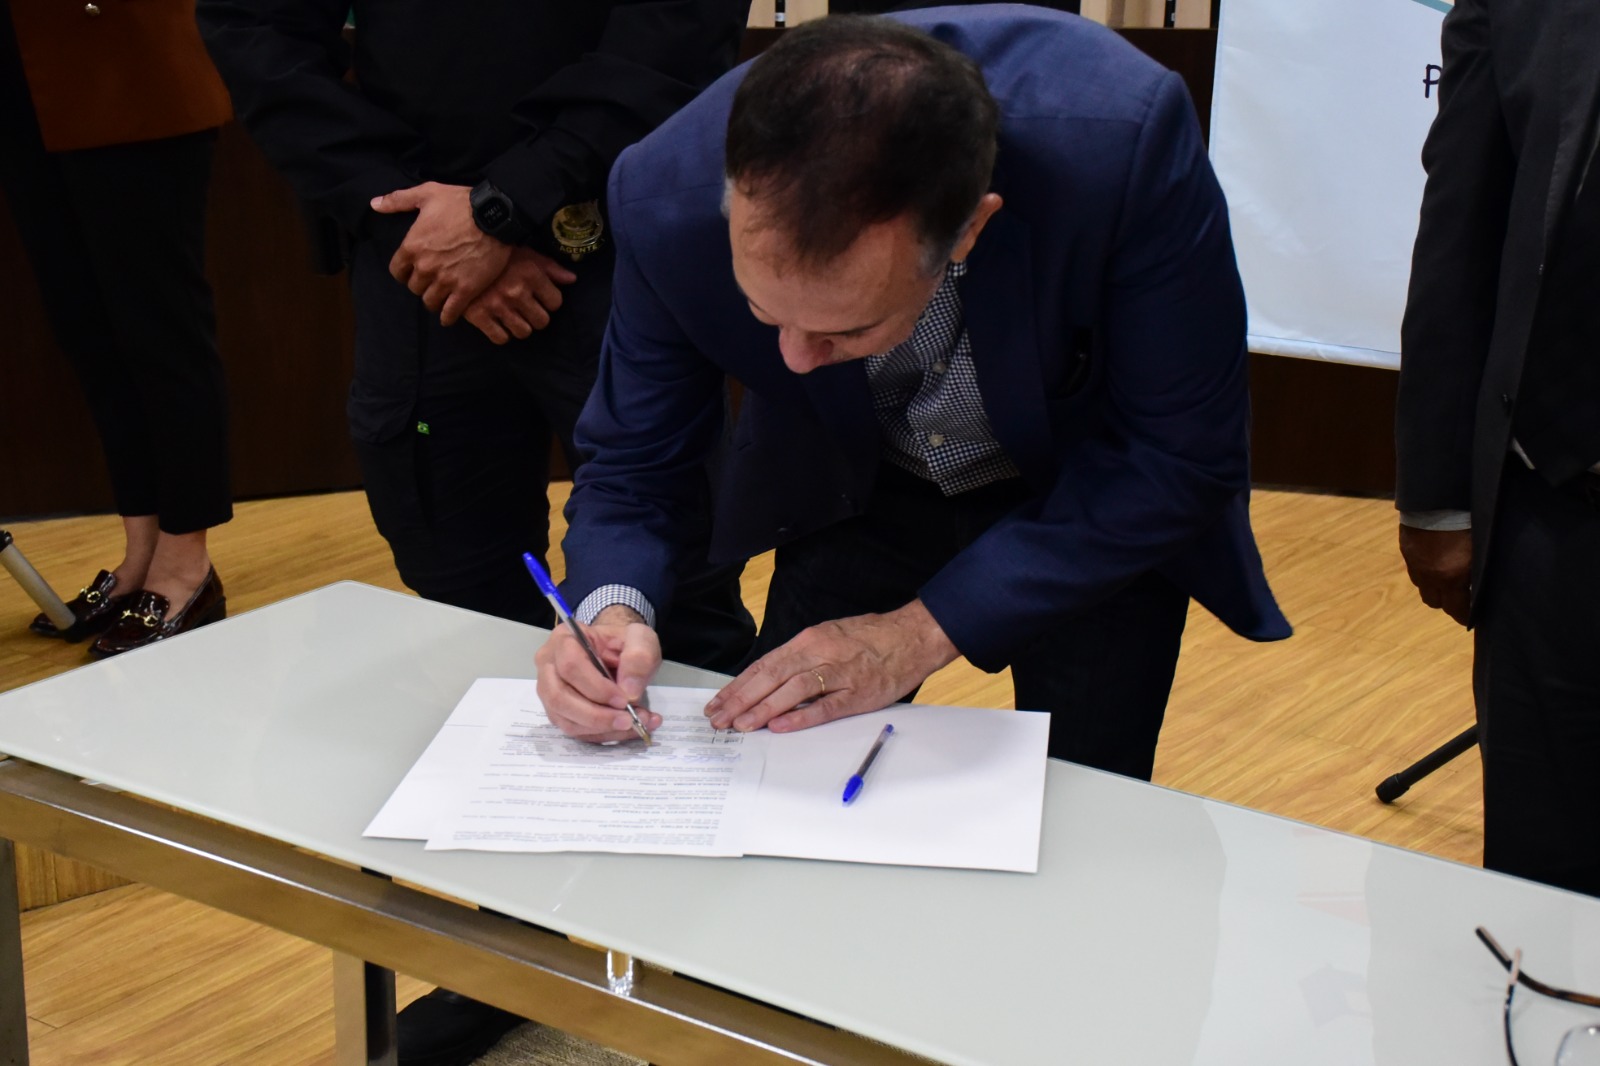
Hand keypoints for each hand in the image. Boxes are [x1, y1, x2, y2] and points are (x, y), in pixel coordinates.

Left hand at [372, 182, 509, 325]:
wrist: (495, 216)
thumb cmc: (461, 202)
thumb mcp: (427, 193)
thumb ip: (398, 200)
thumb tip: (375, 204)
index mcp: (412, 246)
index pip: (397, 271)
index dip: (403, 272)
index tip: (411, 271)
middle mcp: (425, 267)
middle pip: (414, 288)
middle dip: (420, 284)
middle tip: (430, 281)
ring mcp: (446, 280)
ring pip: (430, 302)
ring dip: (433, 300)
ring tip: (440, 296)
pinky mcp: (465, 290)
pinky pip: (450, 312)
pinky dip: (447, 317)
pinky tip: (447, 317)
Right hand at [462, 247, 577, 343]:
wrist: (459, 251)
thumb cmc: (497, 252)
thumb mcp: (526, 253)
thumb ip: (550, 267)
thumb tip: (572, 279)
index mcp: (530, 274)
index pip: (555, 302)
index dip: (550, 301)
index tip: (541, 298)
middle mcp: (516, 292)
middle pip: (542, 321)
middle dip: (537, 316)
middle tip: (528, 309)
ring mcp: (497, 305)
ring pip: (523, 332)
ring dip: (521, 326)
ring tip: (514, 316)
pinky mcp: (479, 315)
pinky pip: (500, 338)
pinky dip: (502, 334)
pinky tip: (499, 323)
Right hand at [534, 605, 663, 741]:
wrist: (620, 652)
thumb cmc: (625, 642)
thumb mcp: (641, 639)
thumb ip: (638, 658)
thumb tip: (629, 693)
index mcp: (564, 638)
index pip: (570, 666)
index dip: (596, 687)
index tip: (624, 700)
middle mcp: (548, 665)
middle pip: (560, 698)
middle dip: (596, 715)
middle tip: (629, 720)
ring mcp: (549, 691)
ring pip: (566, 720)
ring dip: (603, 729)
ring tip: (636, 725)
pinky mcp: (558, 712)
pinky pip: (576, 731)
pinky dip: (603, 734)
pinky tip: (628, 729)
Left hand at [705, 600, 958, 733]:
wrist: (912, 636)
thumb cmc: (870, 637)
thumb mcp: (828, 636)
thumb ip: (800, 658)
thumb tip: (769, 680)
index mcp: (809, 640)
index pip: (765, 665)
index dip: (739, 685)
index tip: (719, 702)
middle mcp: (819, 654)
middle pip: (772, 677)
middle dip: (741, 699)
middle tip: (719, 718)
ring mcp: (839, 674)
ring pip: (793, 691)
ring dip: (763, 709)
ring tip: (741, 725)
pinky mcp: (858, 693)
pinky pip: (826, 707)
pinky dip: (802, 717)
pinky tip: (781, 726)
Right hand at [1398, 524, 1472, 626]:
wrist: (1437, 498)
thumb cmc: (1468, 522)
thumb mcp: (1479, 549)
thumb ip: (1478, 571)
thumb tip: (1482, 586)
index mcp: (1452, 577)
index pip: (1457, 610)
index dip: (1465, 617)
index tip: (1471, 619)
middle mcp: (1431, 576)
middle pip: (1436, 603)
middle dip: (1448, 604)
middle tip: (1459, 598)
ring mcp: (1416, 564)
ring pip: (1423, 588)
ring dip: (1434, 587)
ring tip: (1445, 578)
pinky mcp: (1406, 551)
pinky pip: (1415, 570)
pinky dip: (1424, 572)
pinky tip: (1434, 561)